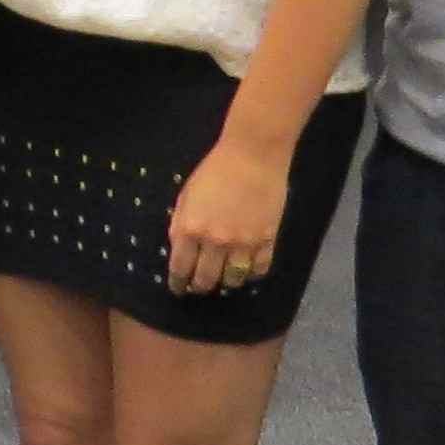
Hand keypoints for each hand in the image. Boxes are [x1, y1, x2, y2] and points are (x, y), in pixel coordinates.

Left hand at [165, 140, 289, 296]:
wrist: (253, 155)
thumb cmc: (215, 171)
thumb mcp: (186, 197)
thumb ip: (180, 225)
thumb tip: (179, 251)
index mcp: (190, 229)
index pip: (180, 269)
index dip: (177, 284)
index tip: (178, 289)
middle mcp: (215, 241)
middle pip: (206, 281)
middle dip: (199, 287)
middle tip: (199, 286)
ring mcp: (243, 243)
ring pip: (233, 280)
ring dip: (226, 283)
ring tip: (223, 278)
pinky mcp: (267, 240)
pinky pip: (259, 270)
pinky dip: (251, 275)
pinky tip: (246, 270)